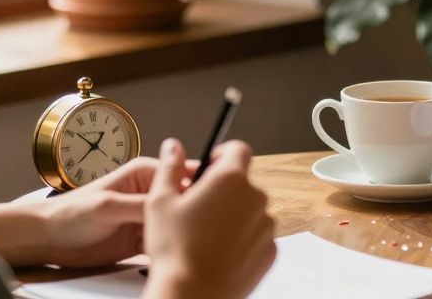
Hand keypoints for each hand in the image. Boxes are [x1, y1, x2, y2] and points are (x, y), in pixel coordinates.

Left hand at [38, 156, 192, 267]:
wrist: (49, 239)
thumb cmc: (70, 212)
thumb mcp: (108, 205)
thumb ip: (139, 205)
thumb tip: (169, 206)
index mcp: (144, 173)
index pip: (181, 174)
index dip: (200, 185)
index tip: (213, 198)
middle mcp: (149, 194)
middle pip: (183, 201)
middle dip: (194, 212)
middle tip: (204, 225)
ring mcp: (146, 217)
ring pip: (176, 223)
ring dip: (183, 232)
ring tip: (192, 241)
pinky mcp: (142, 239)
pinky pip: (164, 243)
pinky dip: (170, 248)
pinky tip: (174, 253)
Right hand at [143, 138, 275, 298]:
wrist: (192, 294)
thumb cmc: (175, 250)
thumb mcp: (160, 202)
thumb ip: (170, 167)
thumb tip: (173, 147)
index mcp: (231, 179)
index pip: (238, 149)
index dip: (222, 155)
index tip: (210, 167)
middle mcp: (255, 197)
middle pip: (243, 182)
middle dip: (224, 190)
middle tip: (199, 209)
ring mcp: (266, 225)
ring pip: (251, 210)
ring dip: (234, 215)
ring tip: (206, 236)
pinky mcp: (271, 250)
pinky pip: (257, 235)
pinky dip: (243, 239)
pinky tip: (219, 252)